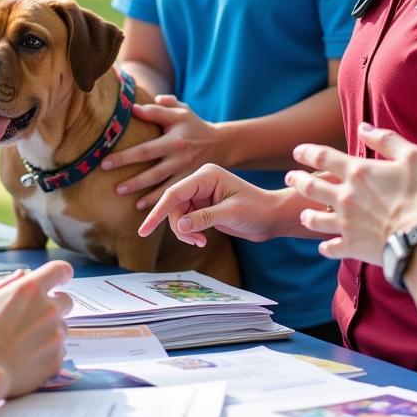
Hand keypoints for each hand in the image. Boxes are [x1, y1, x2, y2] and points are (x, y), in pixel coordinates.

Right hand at [0, 260, 73, 398]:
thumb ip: (7, 283)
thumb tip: (21, 275)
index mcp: (32, 289)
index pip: (60, 270)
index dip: (61, 273)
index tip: (60, 277)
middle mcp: (49, 309)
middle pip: (66, 301)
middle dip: (55, 305)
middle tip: (35, 316)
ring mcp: (56, 335)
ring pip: (60, 328)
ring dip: (49, 331)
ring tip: (24, 342)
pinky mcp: (57, 358)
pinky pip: (58, 351)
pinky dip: (47, 352)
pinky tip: (27, 357)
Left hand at [102, 96, 222, 208]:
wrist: (222, 143)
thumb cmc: (194, 125)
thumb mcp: (181, 111)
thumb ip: (159, 108)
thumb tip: (133, 108)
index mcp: (174, 138)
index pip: (146, 148)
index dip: (125, 156)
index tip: (105, 162)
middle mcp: (180, 156)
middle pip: (152, 171)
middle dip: (132, 180)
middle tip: (113, 187)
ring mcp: (187, 171)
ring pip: (163, 186)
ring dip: (143, 193)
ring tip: (122, 195)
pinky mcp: (192, 182)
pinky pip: (175, 194)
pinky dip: (158, 201)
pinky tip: (142, 207)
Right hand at [137, 163, 312, 246]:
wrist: (272, 216)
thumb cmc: (257, 210)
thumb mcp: (231, 214)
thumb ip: (203, 218)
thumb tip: (178, 226)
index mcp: (206, 175)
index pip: (174, 193)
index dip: (158, 212)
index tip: (144, 230)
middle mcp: (200, 182)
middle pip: (173, 205)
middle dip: (179, 226)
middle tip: (195, 241)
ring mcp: (200, 194)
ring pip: (177, 215)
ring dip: (185, 232)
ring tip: (201, 241)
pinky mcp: (202, 206)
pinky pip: (185, 220)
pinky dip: (190, 232)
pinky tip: (201, 239)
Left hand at [289, 122, 416, 264]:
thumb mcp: (413, 157)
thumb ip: (386, 140)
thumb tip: (363, 128)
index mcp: (357, 173)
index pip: (322, 157)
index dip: (306, 152)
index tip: (297, 152)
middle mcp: (344, 196)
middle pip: (309, 186)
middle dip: (297, 179)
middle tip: (289, 177)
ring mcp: (345, 222)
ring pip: (313, 218)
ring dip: (306, 215)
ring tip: (303, 213)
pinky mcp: (351, 245)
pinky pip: (330, 247)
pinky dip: (325, 247)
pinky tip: (324, 246)